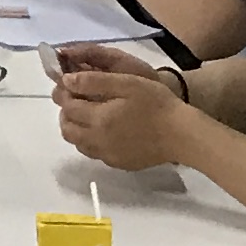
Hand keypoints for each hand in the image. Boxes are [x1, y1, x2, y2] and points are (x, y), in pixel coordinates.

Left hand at [52, 50, 197, 173]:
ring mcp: (108, 156)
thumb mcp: (126, 82)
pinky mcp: (119, 163)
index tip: (67, 84)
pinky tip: (104, 129)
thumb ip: (93, 81)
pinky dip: (90, 140)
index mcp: (99, 119)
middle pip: (68, 129)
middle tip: (75, 98)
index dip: (64, 93)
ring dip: (76, 127)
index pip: (68, 107)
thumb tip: (66, 82)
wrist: (181, 134)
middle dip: (66, 113)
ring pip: (79, 143)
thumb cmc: (156, 103)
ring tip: (89, 113)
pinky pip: (95, 152)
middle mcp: (98, 141)